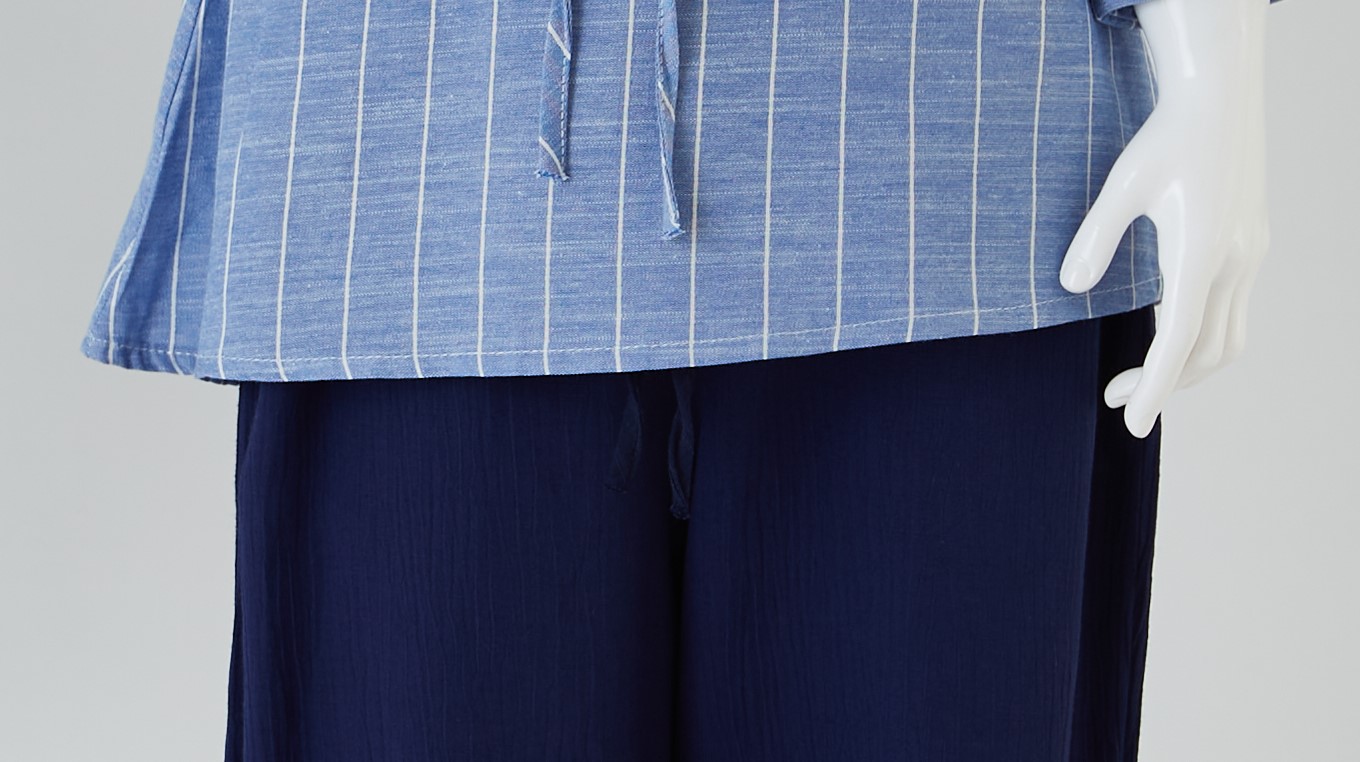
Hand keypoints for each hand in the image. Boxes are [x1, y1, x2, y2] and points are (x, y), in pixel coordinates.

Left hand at [1058, 0, 1270, 438]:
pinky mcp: (1251, 247)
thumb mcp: (1121, 184)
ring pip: (1228, 339)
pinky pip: (1233, 313)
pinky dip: (1203, 339)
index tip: (1131, 423)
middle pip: (1207, 352)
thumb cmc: (1165, 138)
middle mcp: (1235, 262)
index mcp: (1202, 254)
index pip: (1178, 342)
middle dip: (1165, 384)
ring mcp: (1249, 256)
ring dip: (1188, 368)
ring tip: (1142, 376)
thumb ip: (1094, 238)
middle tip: (1114, 395)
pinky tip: (1166, 331)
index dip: (1155, 389)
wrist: (1219, 99)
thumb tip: (1069, 288)